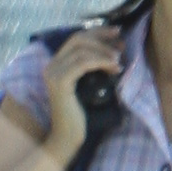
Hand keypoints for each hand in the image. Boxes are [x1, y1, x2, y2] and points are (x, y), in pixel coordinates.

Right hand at [40, 29, 123, 158]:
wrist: (67, 138)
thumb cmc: (81, 115)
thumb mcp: (89, 85)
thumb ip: (95, 67)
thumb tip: (115, 49)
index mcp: (56, 64)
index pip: (76, 38)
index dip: (97, 32)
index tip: (116, 34)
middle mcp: (51, 65)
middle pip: (78, 39)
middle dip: (102, 37)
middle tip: (121, 45)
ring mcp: (53, 73)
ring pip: (82, 49)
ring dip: (104, 52)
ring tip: (119, 62)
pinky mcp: (60, 82)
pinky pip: (83, 63)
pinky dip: (101, 62)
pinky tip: (114, 68)